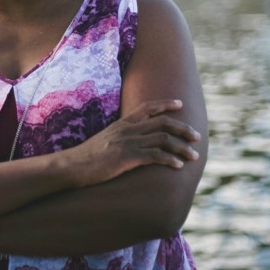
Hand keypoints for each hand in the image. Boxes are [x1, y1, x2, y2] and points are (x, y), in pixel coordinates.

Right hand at [63, 99, 200, 188]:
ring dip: (181, 147)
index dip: (165, 104)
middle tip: (197, 135)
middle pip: (162, 122)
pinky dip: (169, 159)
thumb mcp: (106, 140)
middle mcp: (128, 130)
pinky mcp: (127, 158)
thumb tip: (132, 141)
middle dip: (182, 128)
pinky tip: (178, 166)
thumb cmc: (88, 157)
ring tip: (194, 155)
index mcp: (123, 124)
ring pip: (163, 139)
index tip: (180, 104)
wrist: (73, 166)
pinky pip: (154, 156)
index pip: (147, 108)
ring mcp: (128, 143)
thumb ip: (120, 137)